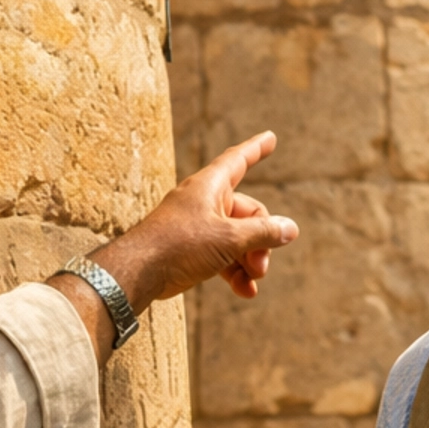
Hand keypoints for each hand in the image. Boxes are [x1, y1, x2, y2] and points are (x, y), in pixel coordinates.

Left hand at [105, 134, 297, 308]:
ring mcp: (197, 226)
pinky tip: (245, 290)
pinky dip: (234, 271)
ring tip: (254, 281)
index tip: (270, 137)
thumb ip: (262, 233)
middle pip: (247, 213)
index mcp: (210, 186)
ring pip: (236, 238)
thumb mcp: (229, 238)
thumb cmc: (179, 246)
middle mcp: (204, 201)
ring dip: (249, 260)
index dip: (256, 149)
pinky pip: (222, 255)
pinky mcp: (191, 249)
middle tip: (262, 266)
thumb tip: (290, 228)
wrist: (138, 273)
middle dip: (260, 240)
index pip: (238, 160)